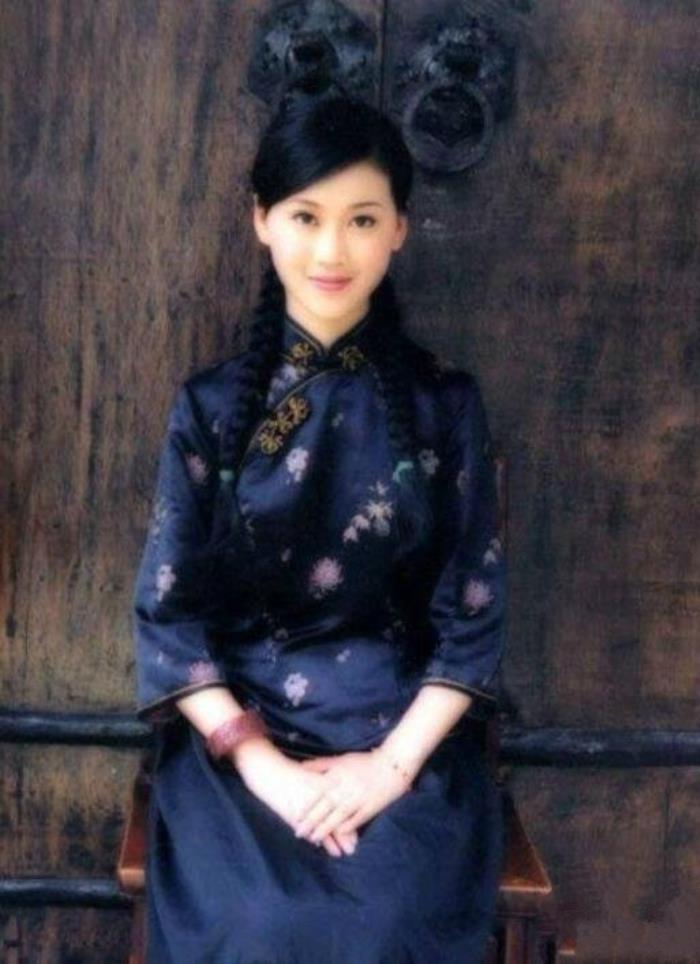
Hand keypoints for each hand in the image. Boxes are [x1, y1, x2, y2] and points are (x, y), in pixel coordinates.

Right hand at [232, 741, 358, 857]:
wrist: (271, 772)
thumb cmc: (295, 772)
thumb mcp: (315, 772)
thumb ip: (329, 780)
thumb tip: (345, 789)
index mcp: (325, 784)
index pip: (343, 804)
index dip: (352, 818)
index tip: (360, 830)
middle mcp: (318, 797)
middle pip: (335, 818)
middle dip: (344, 836)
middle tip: (353, 849)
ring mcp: (306, 807)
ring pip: (321, 828)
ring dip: (331, 842)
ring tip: (340, 854)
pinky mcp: (294, 814)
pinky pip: (307, 829)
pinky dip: (313, 837)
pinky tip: (319, 846)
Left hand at [293, 748, 414, 843]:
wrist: (392, 763)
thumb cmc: (364, 761)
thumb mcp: (341, 759)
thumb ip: (321, 764)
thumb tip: (301, 766)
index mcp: (337, 776)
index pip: (317, 794)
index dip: (306, 807)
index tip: (294, 817)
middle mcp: (346, 788)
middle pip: (325, 808)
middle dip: (311, 822)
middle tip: (299, 833)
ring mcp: (359, 798)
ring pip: (338, 816)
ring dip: (325, 828)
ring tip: (314, 838)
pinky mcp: (371, 806)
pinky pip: (357, 819)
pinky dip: (347, 827)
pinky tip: (339, 835)